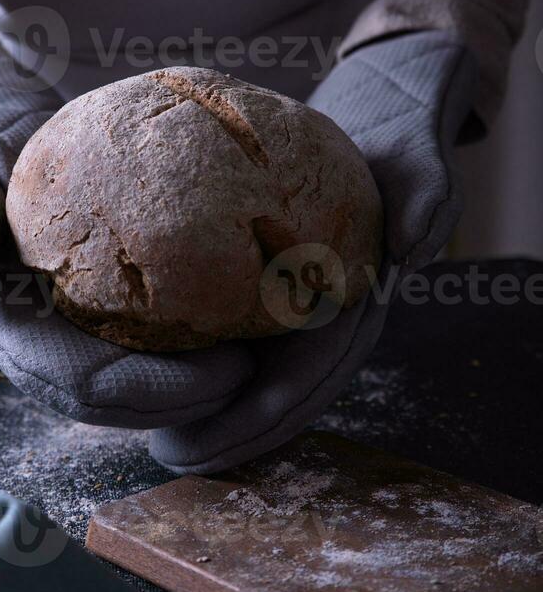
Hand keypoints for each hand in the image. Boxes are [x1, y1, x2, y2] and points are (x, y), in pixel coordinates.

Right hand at [0, 50, 253, 427]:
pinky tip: (251, 337)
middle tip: (262, 370)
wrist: (6, 138)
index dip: (161, 392)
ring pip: (148, 397)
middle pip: (127, 407)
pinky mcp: (113, 327)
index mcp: (20, 336)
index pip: (89, 388)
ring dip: (205, 393)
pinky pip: (161, 362)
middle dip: (195, 402)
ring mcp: (84, 346)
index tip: (232, 366)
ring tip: (265, 360)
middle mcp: (53, 355)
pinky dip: (202, 361)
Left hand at [149, 31, 477, 472]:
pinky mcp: (281, 299)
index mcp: (361, 305)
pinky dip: (214, 378)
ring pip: (264, 383)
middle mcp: (333, 322)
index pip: (312, 374)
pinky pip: (251, 349)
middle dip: (232, 435)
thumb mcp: (418, 161)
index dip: (264, 415)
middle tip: (169, 459)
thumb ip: (427, 197)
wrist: (380, 132)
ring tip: (165, 446)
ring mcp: (306, 316)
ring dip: (220, 419)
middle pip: (282, 396)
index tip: (209, 442)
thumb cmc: (396, 145)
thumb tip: (415, 245)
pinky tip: (169, 392)